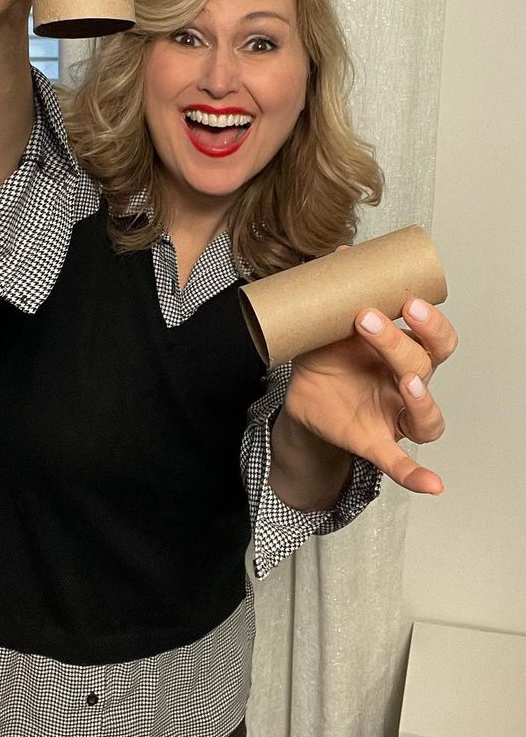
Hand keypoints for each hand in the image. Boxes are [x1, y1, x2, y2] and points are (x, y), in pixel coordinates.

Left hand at [284, 254, 457, 494]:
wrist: (302, 394)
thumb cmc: (327, 356)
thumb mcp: (328, 323)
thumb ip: (336, 293)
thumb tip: (339, 252)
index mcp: (403, 350)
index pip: (435, 338)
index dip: (428, 321)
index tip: (405, 300)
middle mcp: (406, 382)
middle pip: (423, 364)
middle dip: (400, 341)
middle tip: (369, 318)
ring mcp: (394, 415)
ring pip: (425, 414)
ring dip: (421, 396)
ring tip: (406, 380)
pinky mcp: (375, 443)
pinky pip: (402, 464)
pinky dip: (418, 474)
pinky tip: (433, 484)